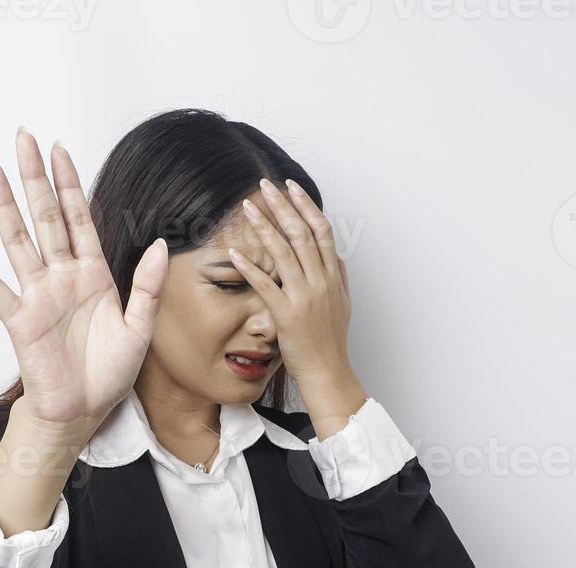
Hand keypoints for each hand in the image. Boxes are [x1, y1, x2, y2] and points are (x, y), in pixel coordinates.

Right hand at [0, 128, 168, 432]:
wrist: (83, 410)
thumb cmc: (110, 371)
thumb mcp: (140, 328)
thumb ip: (147, 286)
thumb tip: (160, 245)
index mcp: (92, 274)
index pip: (78, 218)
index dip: (69, 184)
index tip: (59, 149)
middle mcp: (61, 277)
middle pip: (45, 216)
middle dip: (35, 177)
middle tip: (23, 137)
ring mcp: (37, 295)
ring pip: (18, 240)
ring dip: (3, 204)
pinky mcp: (20, 320)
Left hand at [227, 177, 352, 384]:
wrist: (328, 373)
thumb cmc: (331, 343)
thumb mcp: (342, 305)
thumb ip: (339, 278)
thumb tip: (338, 256)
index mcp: (334, 276)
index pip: (322, 230)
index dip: (306, 205)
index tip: (291, 187)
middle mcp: (321, 281)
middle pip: (302, 233)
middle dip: (283, 206)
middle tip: (265, 185)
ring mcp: (305, 297)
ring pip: (284, 252)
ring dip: (264, 226)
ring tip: (247, 207)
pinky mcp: (287, 315)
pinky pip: (265, 285)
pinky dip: (249, 267)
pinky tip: (233, 252)